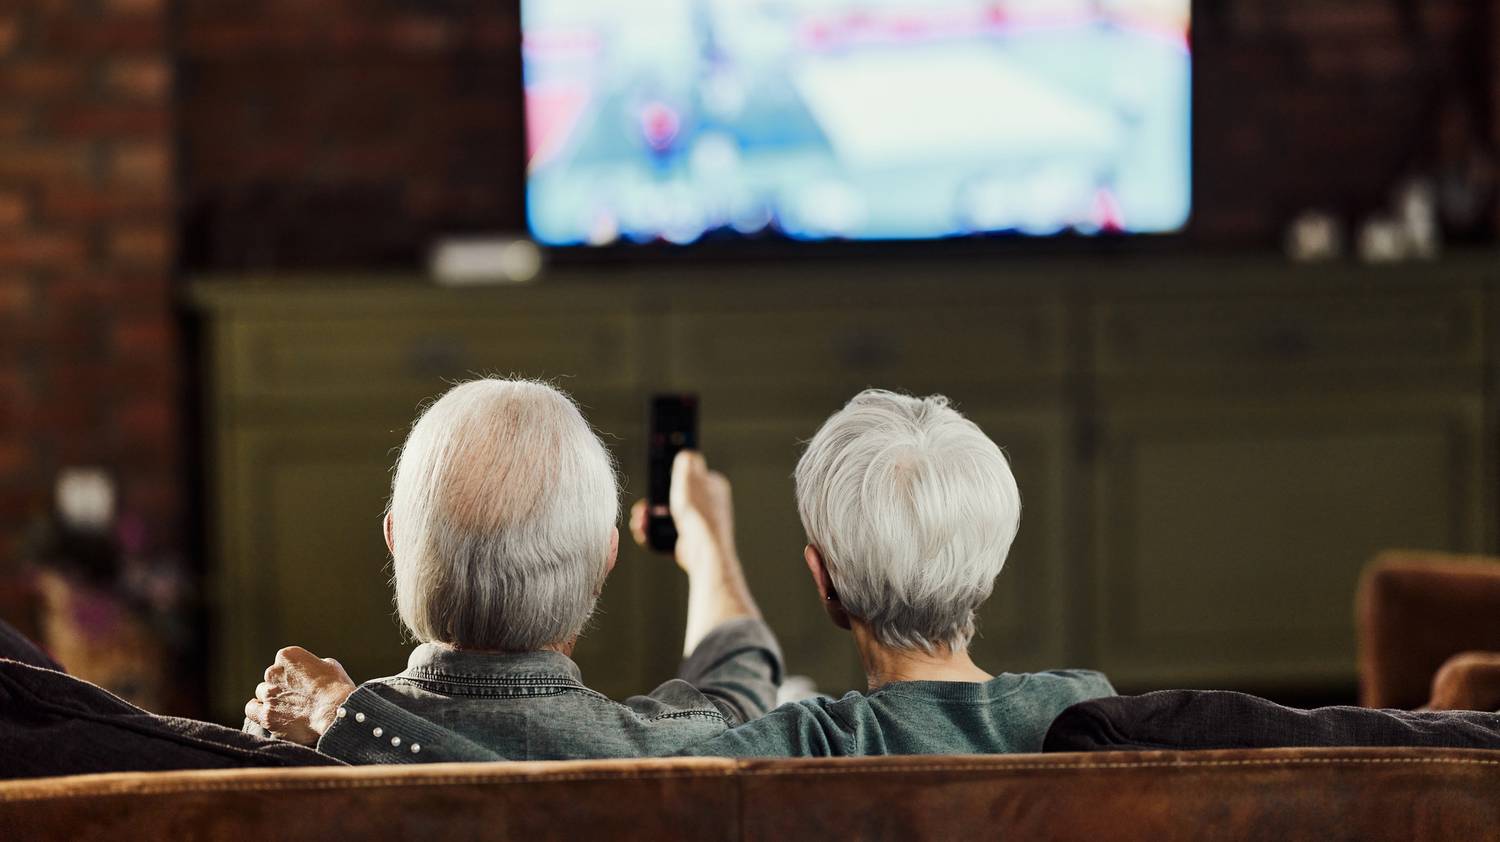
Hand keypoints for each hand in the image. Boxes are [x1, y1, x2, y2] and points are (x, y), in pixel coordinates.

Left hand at [244, 646, 356, 746]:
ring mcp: (268, 693)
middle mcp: (273, 671)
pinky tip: (268, 714)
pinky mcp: (266, 714)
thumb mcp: (329, 665)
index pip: (283, 663)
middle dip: (282, 686)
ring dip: (273, 699)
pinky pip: (251, 709)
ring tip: (288, 709)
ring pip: (263, 693)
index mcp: (287, 655)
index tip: (303, 683)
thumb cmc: (337, 688)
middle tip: (298, 697)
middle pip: (271, 678)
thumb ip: (312, 665)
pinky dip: (258, 711)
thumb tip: (309, 672)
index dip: (294, 674)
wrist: (335, 712)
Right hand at [630, 450, 733, 573]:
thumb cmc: (700, 514)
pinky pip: (665, 533)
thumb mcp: (690, 477)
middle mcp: (708, 505)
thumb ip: (687, 461)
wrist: (703, 551)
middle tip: (642, 504)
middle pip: (675, 496)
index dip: (671, 476)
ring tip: (638, 519)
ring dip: (648, 516)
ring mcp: (698, 523)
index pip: (691, 474)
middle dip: (654, 500)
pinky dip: (651, 532)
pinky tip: (642, 530)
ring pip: (667, 516)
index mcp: (712, 486)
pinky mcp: (688, 540)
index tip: (656, 478)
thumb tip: (687, 452)